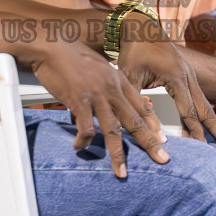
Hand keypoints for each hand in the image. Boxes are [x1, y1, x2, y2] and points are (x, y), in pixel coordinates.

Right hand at [29, 42, 169, 177]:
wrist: (53, 44)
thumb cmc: (73, 54)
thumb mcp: (99, 66)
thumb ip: (109, 83)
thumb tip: (114, 100)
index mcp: (119, 80)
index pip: (142, 105)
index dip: (154, 124)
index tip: (162, 139)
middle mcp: (112, 89)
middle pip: (135, 121)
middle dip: (149, 143)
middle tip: (162, 158)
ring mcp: (96, 95)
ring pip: (113, 130)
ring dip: (118, 154)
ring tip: (121, 171)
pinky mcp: (79, 101)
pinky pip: (86, 128)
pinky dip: (84, 142)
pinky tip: (79, 147)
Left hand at [116, 31, 215, 151]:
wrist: (140, 27)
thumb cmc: (133, 52)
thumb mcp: (130, 77)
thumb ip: (138, 104)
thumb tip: (150, 131)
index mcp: (176, 77)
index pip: (188, 111)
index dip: (196, 132)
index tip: (203, 149)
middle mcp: (188, 77)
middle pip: (207, 110)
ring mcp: (190, 76)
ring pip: (206, 105)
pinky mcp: (187, 76)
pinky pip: (198, 99)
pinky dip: (204, 116)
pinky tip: (205, 131)